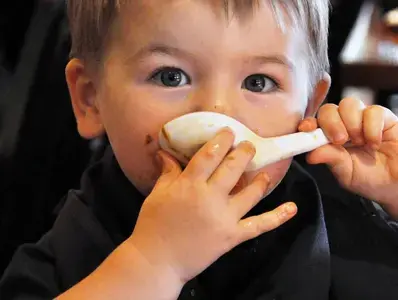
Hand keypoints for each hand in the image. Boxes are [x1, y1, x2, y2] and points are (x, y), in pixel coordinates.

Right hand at [128, 129, 296, 283]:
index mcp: (189, 185)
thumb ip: (167, 172)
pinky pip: (259, 225)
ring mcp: (225, 217)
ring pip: (250, 192)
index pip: (209, 155)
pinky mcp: (233, 236)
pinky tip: (292, 208)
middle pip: (232, 168)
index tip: (230, 132)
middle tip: (249, 145)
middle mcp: (210, 197)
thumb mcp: (157, 194)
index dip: (222, 141)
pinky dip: (277, 217)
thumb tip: (166, 152)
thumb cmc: (153, 225)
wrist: (157, 260)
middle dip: (243, 153)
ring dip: (260, 179)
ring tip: (265, 172)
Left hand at [299, 98, 397, 215]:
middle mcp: (343, 125)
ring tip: (360, 142)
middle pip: (329, 109)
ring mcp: (362, 119)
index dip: (308, 123)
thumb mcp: (346, 173)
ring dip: (352, 123)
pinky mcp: (383, 117)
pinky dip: (372, 127)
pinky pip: (373, 111)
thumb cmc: (370, 178)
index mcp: (329, 138)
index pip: (314, 123)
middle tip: (340, 140)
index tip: (306, 128)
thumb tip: (310, 155)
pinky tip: (375, 142)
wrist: (397, 184)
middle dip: (331, 123)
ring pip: (349, 104)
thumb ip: (331, 160)